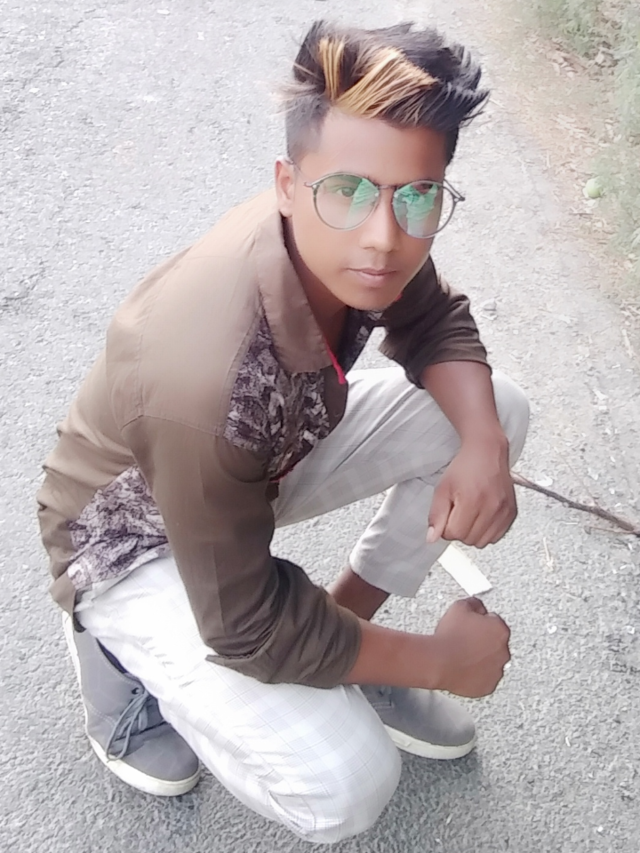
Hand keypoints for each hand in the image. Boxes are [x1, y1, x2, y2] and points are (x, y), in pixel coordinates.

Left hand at [427, 433, 515, 547]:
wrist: (487, 452)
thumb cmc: (465, 467)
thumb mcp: (442, 489)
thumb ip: (436, 516)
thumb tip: (432, 538)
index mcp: (472, 500)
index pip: (454, 534)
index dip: (446, 527)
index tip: (448, 514)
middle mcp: (492, 507)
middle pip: (468, 540)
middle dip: (459, 529)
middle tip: (458, 511)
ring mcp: (504, 511)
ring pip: (482, 542)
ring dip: (472, 532)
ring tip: (470, 513)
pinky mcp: (512, 513)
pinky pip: (496, 537)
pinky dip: (486, 531)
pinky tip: (482, 516)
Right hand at [431, 597, 510, 697]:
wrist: (438, 661)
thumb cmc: (449, 637)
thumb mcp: (459, 607)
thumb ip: (474, 603)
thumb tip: (477, 605)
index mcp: (500, 629)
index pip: (495, 622)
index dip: (481, 622)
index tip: (472, 625)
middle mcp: (503, 651)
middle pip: (496, 643)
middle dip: (484, 641)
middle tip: (466, 640)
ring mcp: (496, 670)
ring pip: (492, 662)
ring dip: (482, 658)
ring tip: (463, 655)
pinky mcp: (487, 686)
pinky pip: (485, 679)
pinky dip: (477, 675)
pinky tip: (464, 667)